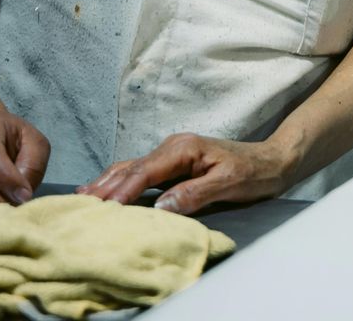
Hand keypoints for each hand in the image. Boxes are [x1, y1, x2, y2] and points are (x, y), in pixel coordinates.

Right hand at [77, 134, 295, 215]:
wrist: (272, 160)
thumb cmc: (253, 172)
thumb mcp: (228, 185)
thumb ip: (194, 195)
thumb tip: (162, 206)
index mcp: (183, 149)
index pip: (145, 171)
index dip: (122, 190)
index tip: (103, 206)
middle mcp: (174, 146)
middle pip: (132, 167)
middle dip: (105, 185)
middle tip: (80, 203)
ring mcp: (173, 152)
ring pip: (133, 167)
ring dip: (109, 181)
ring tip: (84, 197)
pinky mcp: (174, 162)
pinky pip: (142, 171)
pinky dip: (122, 180)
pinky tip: (109, 190)